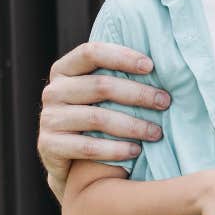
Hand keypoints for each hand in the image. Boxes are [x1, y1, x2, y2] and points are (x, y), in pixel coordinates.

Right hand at [39, 42, 170, 200]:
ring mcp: (49, 118)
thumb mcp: (101, 94)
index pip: (91, 52)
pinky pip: (88, 147)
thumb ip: (119, 77)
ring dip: (133, 125)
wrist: (69, 162)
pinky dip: (115, 149)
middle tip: (165, 102)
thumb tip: (165, 65)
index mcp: (65, 70)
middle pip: (100, 86)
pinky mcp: (49, 145)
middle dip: (138, 94)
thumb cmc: (97, 118)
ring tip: (157, 132)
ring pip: (97, 118)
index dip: (122, 56)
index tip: (151, 66)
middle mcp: (53, 91)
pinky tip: (136, 151)